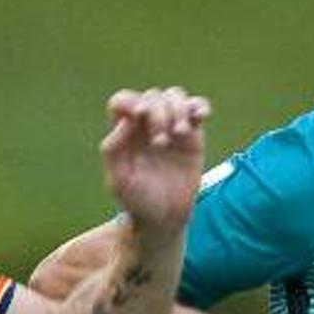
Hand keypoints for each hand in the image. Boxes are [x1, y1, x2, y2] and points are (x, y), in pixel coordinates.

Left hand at [98, 86, 210, 235]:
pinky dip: (200, 106)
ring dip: (178, 109)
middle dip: (157, 114)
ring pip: (175, 95)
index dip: (131, 102)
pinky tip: (199, 118)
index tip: (139, 117)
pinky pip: (198, 108)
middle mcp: (147, 125)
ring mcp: (171, 127)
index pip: (124, 100)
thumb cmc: (138, 202)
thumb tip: (125, 121)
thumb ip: (113, 150)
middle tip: (160, 144)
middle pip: (152, 96)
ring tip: (180, 133)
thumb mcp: (118, 181)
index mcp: (125, 132)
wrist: (166, 218)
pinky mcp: (193, 134)